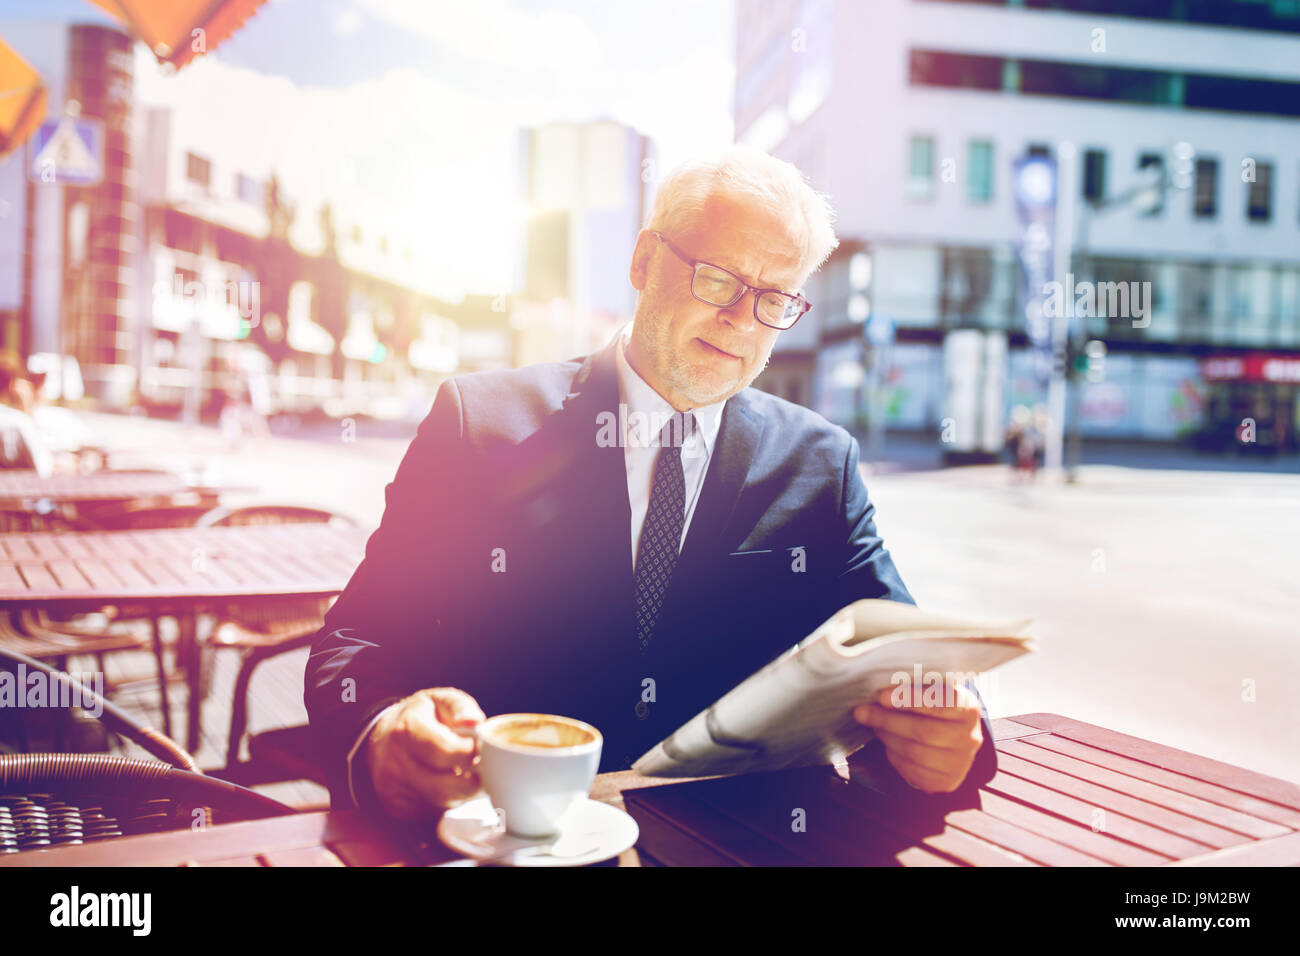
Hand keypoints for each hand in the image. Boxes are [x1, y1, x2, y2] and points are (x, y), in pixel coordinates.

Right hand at [365, 687, 485, 820]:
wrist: (383, 735)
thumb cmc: (419, 716)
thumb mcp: (440, 700)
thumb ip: (461, 708)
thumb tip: (476, 724)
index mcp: (407, 730)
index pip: (445, 751)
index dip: (470, 752)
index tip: (480, 748)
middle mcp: (394, 762)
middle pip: (444, 786)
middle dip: (472, 780)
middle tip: (482, 768)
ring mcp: (392, 788)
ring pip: (441, 802)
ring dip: (462, 792)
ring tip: (467, 774)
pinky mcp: (396, 807)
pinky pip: (432, 812)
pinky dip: (447, 801)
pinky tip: (448, 784)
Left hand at [852, 683, 983, 793]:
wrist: (953, 738)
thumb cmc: (936, 709)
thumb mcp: (932, 693)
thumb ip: (912, 689)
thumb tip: (878, 691)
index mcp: (969, 708)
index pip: (941, 702)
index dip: (909, 699)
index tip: (881, 695)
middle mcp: (970, 737)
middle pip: (923, 731)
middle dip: (887, 720)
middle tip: (863, 712)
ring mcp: (960, 763)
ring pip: (915, 752)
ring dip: (888, 737)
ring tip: (874, 726)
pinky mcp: (946, 781)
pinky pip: (912, 771)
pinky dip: (894, 756)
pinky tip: (888, 743)